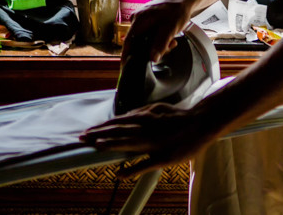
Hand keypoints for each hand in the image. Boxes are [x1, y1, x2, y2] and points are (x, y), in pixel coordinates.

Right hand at [79, 102, 221, 177]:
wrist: (201, 121)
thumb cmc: (185, 145)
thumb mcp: (164, 161)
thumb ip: (140, 167)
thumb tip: (120, 175)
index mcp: (144, 140)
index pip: (117, 141)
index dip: (102, 142)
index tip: (89, 144)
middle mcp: (142, 125)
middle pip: (115, 129)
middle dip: (98, 132)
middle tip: (82, 135)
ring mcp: (147, 115)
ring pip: (122, 119)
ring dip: (106, 124)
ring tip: (93, 128)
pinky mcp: (153, 108)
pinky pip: (133, 113)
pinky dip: (121, 117)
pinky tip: (116, 120)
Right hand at [122, 0, 193, 64]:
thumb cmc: (177, 9)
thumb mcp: (170, 29)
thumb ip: (160, 44)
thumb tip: (152, 58)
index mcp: (139, 19)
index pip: (128, 42)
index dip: (126, 56)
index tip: (125, 67)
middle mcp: (137, 18)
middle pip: (138, 42)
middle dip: (151, 50)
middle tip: (167, 49)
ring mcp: (142, 19)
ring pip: (145, 40)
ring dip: (157, 45)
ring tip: (171, 42)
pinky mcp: (148, 20)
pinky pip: (149, 35)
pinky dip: (159, 39)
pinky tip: (169, 38)